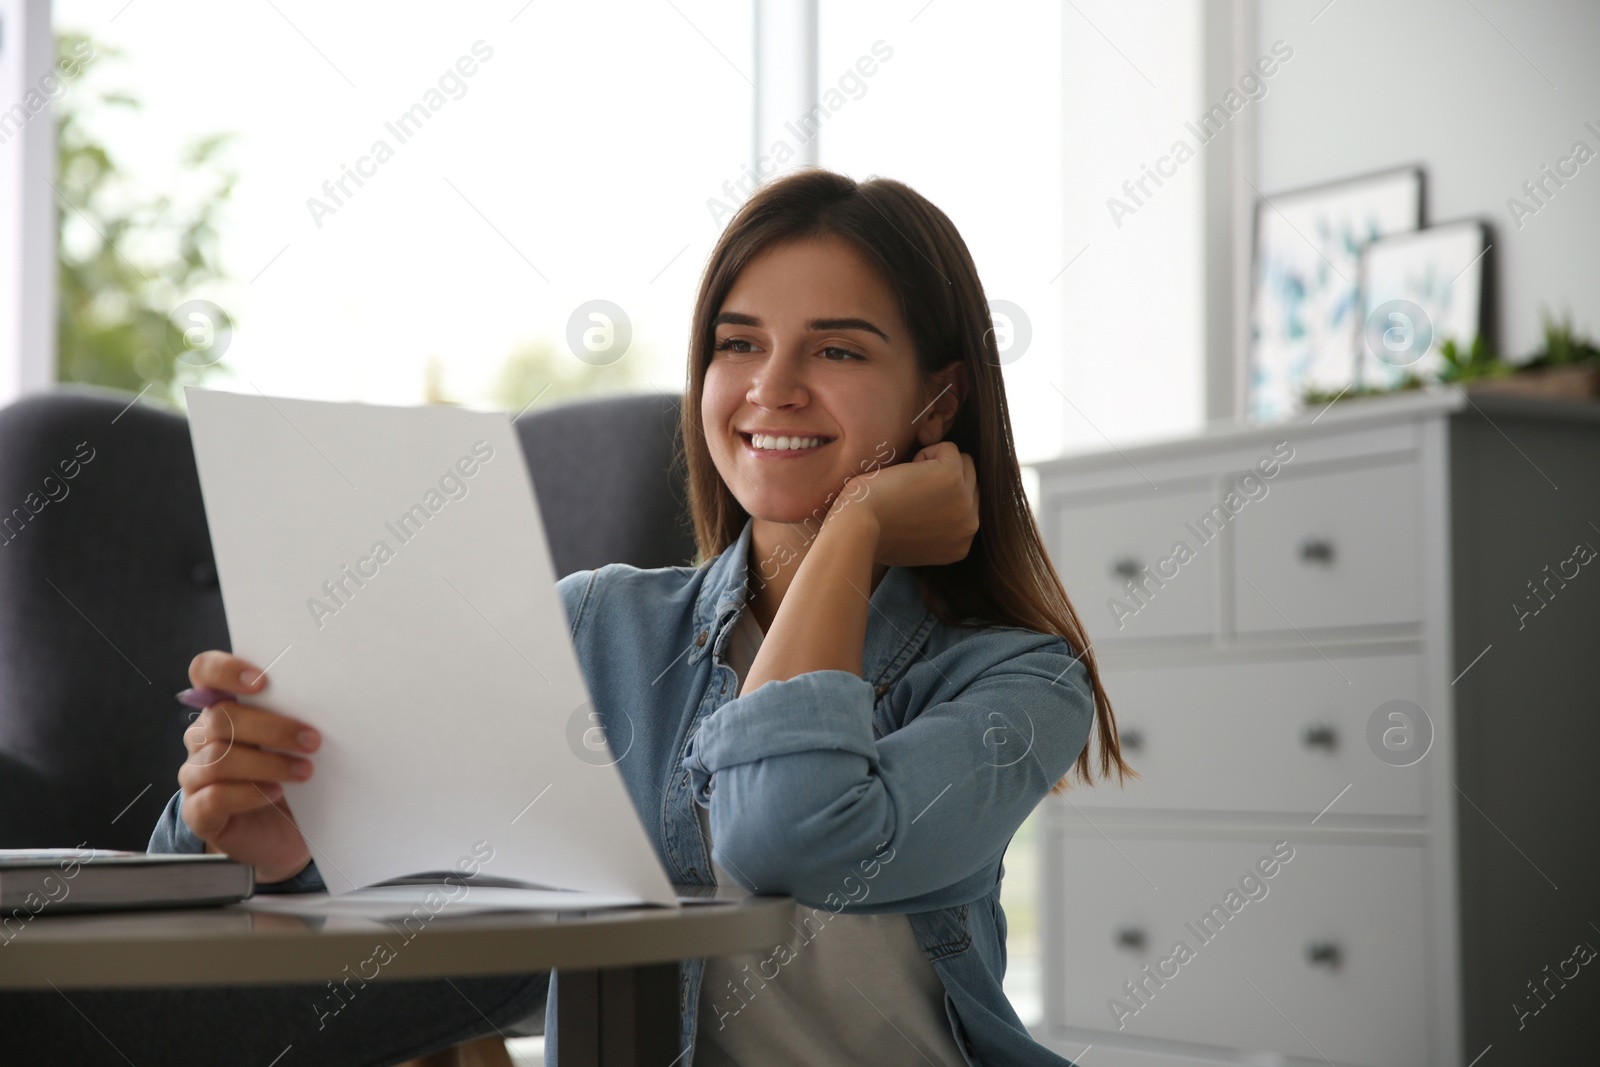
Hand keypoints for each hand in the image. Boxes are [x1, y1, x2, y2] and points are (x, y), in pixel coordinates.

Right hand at [177, 652, 318, 883]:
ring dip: (268, 764)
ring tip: (304, 771)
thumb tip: (326, 698)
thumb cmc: (290, 776)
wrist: (283, 832)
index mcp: (222, 708)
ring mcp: (195, 776)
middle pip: (221, 718)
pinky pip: (213, 797)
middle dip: (272, 728)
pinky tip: (275, 792)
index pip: (205, 672)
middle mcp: (202, 738)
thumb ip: (295, 716)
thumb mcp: (295, 742)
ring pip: (218, 759)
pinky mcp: (197, 812)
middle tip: (311, 740)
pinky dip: (249, 794)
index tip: (263, 681)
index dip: (226, 670)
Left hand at [831, 440, 978, 567]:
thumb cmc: (874, 533)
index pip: (966, 505)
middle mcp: (970, 526)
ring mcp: (965, 501)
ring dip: (935, 465)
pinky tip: (904, 472)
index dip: (939, 497)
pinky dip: (924, 453)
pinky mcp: (953, 477)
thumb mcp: (916, 541)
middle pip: (969, 483)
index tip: (912, 505)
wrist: (860, 529)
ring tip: (907, 482)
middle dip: (941, 479)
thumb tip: (940, 504)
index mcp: (962, 545)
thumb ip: (936, 528)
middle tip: (909, 492)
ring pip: (963, 463)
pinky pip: (947, 448)